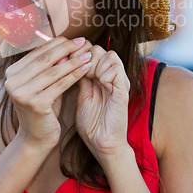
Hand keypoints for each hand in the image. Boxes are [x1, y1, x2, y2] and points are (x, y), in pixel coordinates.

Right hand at [4, 36, 91, 150]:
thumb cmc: (42, 107)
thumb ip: (49, 66)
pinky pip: (61, 84)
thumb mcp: (42, 84)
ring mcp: (22, 93)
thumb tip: (66, 44)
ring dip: (74, 61)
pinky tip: (87, 68)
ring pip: (54, 71)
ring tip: (89, 54)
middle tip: (83, 41)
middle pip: (45, 59)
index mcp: (11, 73)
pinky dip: (75, 74)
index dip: (57, 43)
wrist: (35, 138)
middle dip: (66, 48)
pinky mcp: (36, 104)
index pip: (37, 52)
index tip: (74, 38)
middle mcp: (12, 82)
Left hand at [75, 45, 130, 162]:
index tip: (68, 64)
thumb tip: (68, 57)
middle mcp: (112, 76)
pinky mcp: (123, 90)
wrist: (101, 143)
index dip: (78, 53)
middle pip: (98, 49)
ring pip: (109, 54)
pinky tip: (100, 83)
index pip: (91, 50)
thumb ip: (79, 76)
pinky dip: (105, 72)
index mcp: (101, 75)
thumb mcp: (82, 93)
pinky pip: (116, 69)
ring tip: (91, 79)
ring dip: (95, 64)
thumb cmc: (91, 122)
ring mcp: (119, 81)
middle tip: (80, 73)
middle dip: (85, 57)